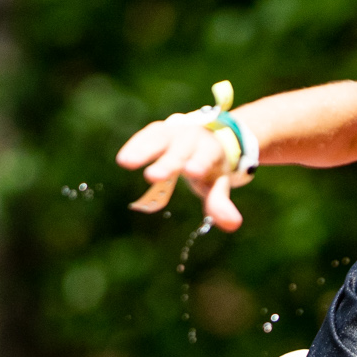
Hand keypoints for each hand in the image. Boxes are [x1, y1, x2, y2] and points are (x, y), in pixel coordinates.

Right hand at [115, 111, 249, 227]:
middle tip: (152, 177)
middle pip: (180, 150)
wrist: (208, 135)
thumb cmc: (210, 166)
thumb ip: (220, 202)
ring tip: (125, 162)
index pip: (206, 157)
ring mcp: (174, 132)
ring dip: (142, 150)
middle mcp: (192, 138)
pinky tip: (123, 159)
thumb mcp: (217, 183)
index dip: (200, 164)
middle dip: (167, 163)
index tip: (192, 171)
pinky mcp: (158, 131)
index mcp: (211, 150)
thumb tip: (233, 225)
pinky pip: (146, 137)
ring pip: (160, 138)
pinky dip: (135, 146)